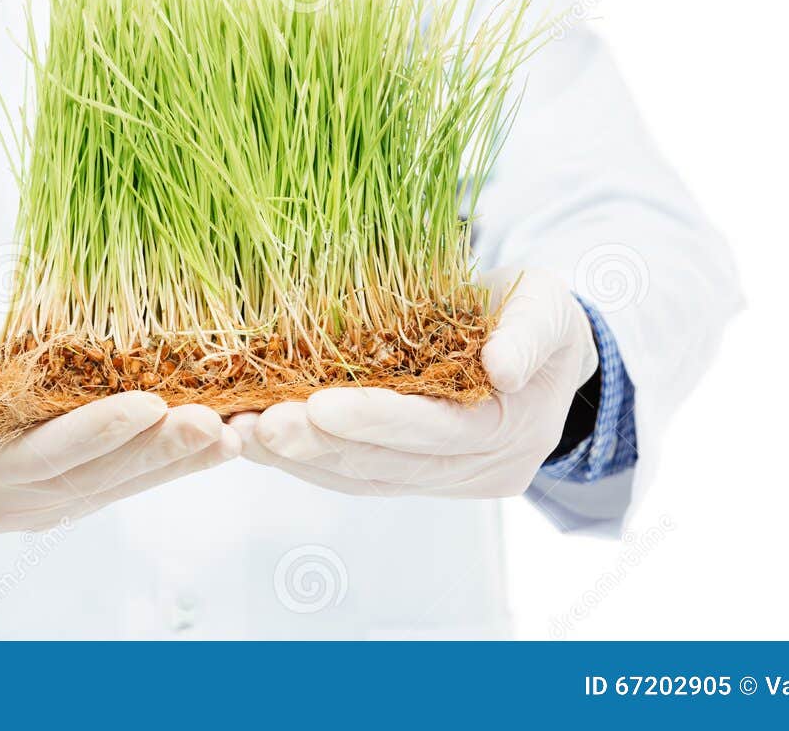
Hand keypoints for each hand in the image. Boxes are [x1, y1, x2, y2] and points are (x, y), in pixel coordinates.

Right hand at [0, 314, 239, 530]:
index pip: (48, 453)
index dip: (99, 430)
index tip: (149, 403)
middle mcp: (17, 502)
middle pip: (98, 477)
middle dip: (158, 449)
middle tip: (213, 422)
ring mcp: (49, 505)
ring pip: (123, 484)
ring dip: (179, 460)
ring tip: (232, 432)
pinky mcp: (74, 493)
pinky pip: (128, 479)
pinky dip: (174, 460)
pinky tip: (217, 441)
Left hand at [232, 267, 597, 497]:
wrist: (542, 349)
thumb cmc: (540, 316)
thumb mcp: (549, 308)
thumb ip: (530, 333)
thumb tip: (503, 365)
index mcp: (514, 429)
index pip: (439, 433)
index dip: (378, 421)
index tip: (318, 405)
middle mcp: (479, 469)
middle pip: (390, 466)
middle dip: (319, 446)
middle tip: (256, 425)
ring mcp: (446, 480)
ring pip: (362, 479)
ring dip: (298, 459)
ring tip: (240, 434)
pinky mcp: (414, 476)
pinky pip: (353, 475)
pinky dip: (305, 460)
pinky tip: (257, 441)